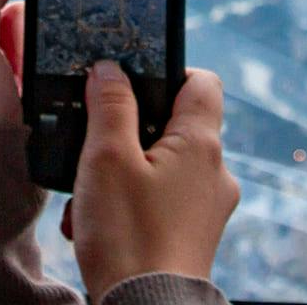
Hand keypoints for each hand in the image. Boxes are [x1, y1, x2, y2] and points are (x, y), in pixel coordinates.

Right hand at [63, 63, 238, 303]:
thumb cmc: (129, 236)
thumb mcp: (106, 157)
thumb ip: (111, 105)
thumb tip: (110, 69)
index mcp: (202, 144)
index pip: (201, 80)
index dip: (165, 72)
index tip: (128, 85)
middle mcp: (215, 172)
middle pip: (175, 126)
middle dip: (129, 133)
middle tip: (97, 148)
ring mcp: (208, 207)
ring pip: (162, 167)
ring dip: (123, 174)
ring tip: (91, 196)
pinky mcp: (194, 236)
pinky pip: (161, 202)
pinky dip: (131, 204)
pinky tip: (99, 222)